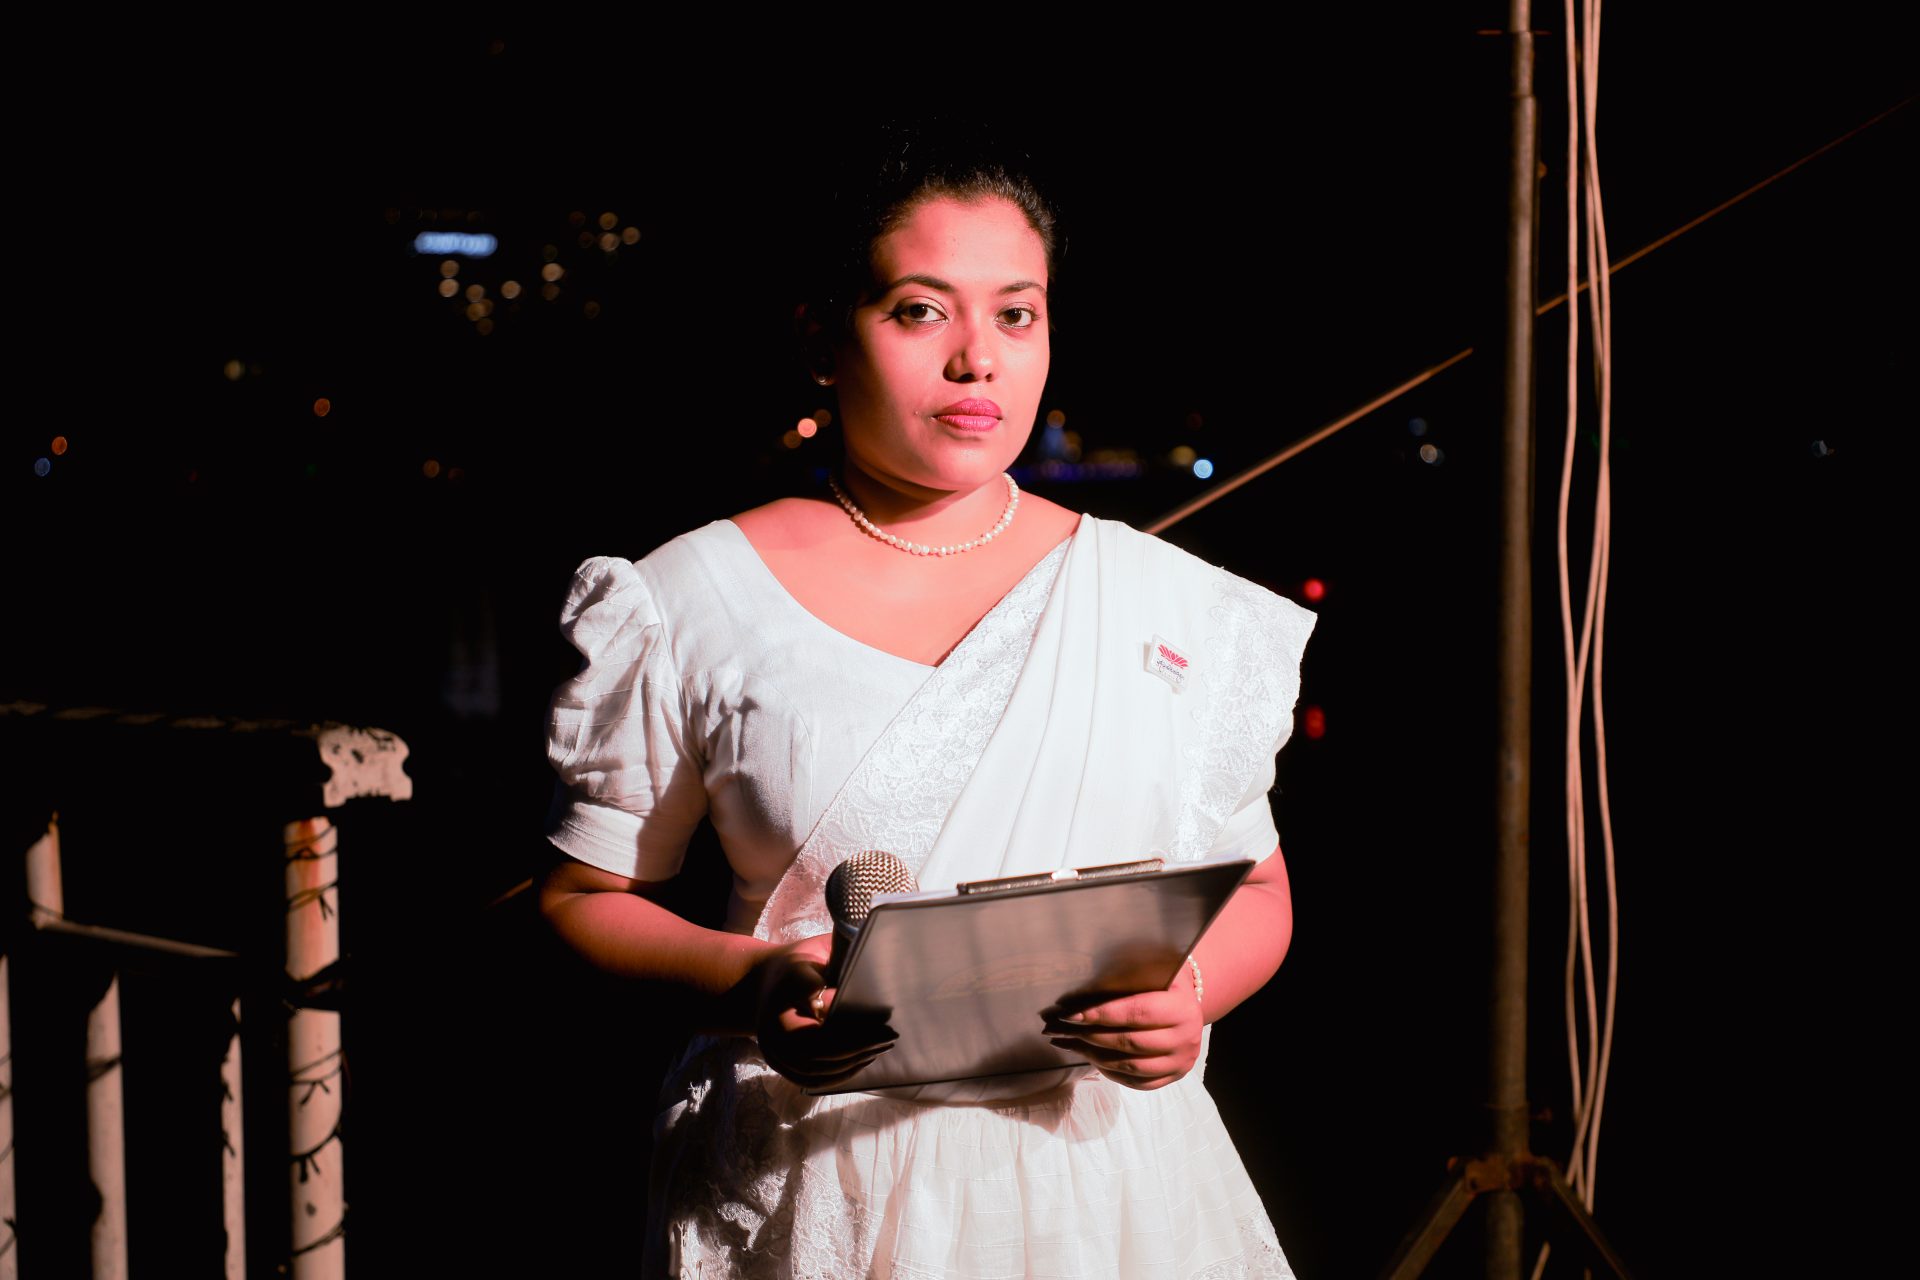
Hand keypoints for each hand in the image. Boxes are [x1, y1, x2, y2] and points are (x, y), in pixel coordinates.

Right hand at [751, 934, 895, 1087]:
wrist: (760, 980)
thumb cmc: (793, 967)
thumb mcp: (804, 964)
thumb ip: (816, 983)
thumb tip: (837, 1002)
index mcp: (779, 1018)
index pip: (821, 1039)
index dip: (855, 1040)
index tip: (883, 1030)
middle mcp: (773, 1044)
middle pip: (821, 1060)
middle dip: (860, 1052)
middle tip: (889, 1039)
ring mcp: (776, 1058)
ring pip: (818, 1074)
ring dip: (852, 1065)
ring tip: (879, 1049)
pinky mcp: (782, 1066)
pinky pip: (813, 1080)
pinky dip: (839, 1075)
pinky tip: (861, 1061)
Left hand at [1043, 965, 1204, 1091]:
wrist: (1188, 1004)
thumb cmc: (1162, 982)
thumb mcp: (1151, 972)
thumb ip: (1123, 981)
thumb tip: (1078, 993)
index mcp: (1181, 1007)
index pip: (1137, 1012)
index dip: (1101, 1014)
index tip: (1069, 1014)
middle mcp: (1185, 1038)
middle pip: (1130, 1042)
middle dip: (1089, 1036)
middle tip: (1057, 1029)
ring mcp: (1180, 1062)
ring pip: (1129, 1066)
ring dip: (1092, 1055)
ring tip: (1066, 1042)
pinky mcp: (1172, 1077)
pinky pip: (1135, 1082)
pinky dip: (1108, 1071)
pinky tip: (1089, 1056)